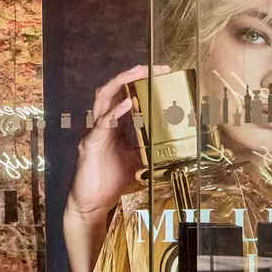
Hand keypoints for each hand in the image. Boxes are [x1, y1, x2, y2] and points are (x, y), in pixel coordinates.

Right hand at [70, 65, 157, 221]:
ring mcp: (95, 132)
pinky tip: (128, 103)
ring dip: (120, 84)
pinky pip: (102, 123)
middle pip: (113, 91)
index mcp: (116, 127)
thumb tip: (180, 147)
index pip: (127, 97)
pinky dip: (116, 111)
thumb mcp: (141, 163)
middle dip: (131, 77)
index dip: (141, 84)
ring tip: (136, 74)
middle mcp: (104, 125)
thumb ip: (153, 150)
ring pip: (103, 99)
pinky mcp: (90, 144)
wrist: (93, 203)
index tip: (162, 74)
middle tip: (151, 68)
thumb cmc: (113, 182)